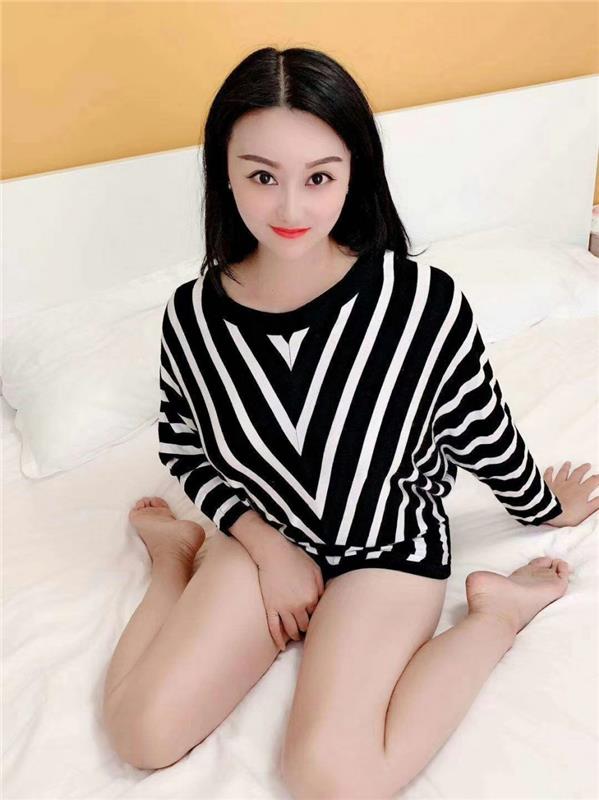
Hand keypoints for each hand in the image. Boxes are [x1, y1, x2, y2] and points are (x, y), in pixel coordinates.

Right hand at [254, 537, 324, 651]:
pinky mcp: (270, 607)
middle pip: (305, 626)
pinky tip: (282, 646)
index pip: (317, 615)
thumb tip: (324, 599)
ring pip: (292, 631)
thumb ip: (322, 586)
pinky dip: (278, 640)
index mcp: (312, 596)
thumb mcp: (315, 569)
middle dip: (307, 629)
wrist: (273, 552)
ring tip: (296, 637)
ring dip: (295, 636)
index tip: (316, 622)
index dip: (316, 618)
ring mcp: (283, 608)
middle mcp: (299, 606)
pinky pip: (274, 628)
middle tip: (306, 632)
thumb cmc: (295, 558)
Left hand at [543, 461, 598, 526]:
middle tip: (587, 465)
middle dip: (583, 469)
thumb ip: (596, 503)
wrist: (551, 511)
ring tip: (568, 463)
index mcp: (582, 491)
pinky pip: (548, 476)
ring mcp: (558, 483)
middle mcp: (570, 484)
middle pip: (578, 473)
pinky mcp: (548, 485)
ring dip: (566, 467)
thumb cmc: (569, 513)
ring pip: (563, 472)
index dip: (598, 478)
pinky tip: (550, 468)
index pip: (593, 481)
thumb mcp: (587, 510)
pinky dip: (549, 471)